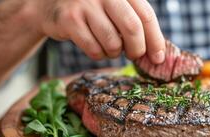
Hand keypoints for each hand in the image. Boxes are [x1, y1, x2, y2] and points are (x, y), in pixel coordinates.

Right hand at [32, 0, 164, 62]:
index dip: (155, 40)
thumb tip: (158, 55)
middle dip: (137, 49)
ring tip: (109, 46)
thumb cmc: (94, 11)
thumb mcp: (117, 8)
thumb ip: (136, 24)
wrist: (51, 6)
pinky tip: (95, 46)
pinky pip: (94, 50)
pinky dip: (99, 55)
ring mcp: (85, 4)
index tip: (158, 58)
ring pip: (113, 43)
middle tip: (134, 55)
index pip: (146, 15)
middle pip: (132, 29)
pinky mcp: (70, 19)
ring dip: (115, 53)